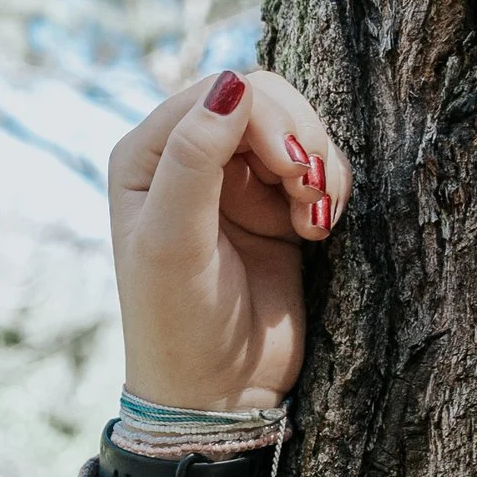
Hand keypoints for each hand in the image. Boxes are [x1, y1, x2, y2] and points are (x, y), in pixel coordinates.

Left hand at [108, 69, 351, 412]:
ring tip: (313, 221)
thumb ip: (196, 160)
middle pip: (265, 99)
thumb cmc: (179, 322)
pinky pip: (317, 164)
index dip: (266, 117)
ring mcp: (234, 181)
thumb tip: (233, 84)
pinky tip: (316, 230)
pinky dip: (330, 188)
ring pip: (298, 128)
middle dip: (299, 139)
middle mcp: (187, 158)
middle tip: (309, 193)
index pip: (219, 92)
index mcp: (146, 156)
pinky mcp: (274, 207)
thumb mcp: (175, 242)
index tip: (291, 170)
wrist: (216, 393)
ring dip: (320, 165)